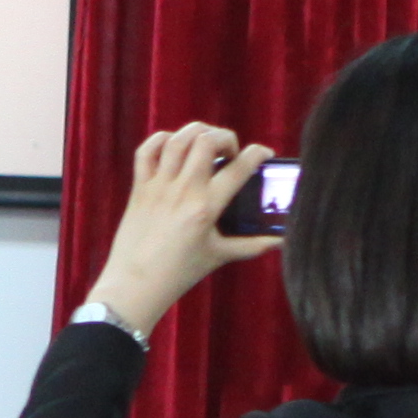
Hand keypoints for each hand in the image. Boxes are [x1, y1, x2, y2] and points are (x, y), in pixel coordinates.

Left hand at [84, 122, 280, 336]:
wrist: (136, 284)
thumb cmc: (179, 272)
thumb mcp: (219, 255)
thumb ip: (252, 245)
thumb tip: (281, 241)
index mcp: (206, 207)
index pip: (239, 168)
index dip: (258, 154)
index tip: (264, 154)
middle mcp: (182, 191)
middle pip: (206, 141)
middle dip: (225, 137)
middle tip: (230, 151)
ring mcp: (158, 186)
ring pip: (177, 139)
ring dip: (196, 133)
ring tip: (206, 144)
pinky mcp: (139, 188)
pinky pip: (146, 151)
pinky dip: (161, 140)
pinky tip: (174, 146)